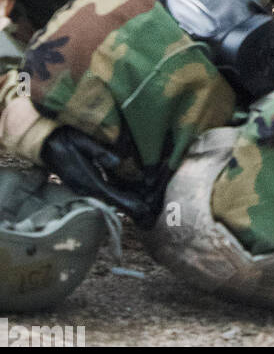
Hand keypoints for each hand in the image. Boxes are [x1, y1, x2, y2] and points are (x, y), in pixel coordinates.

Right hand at [41, 126, 165, 227]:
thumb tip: (117, 162)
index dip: (127, 202)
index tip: (142, 209)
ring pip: (108, 198)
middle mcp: (85, 188)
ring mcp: (83, 188)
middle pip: (111, 201)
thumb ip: (99, 152)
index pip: (110, 194)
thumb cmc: (65, 139)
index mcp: (87, 179)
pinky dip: (117, 195)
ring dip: (125, 201)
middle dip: (130, 206)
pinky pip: (103, 193)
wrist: (45, 145)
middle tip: (149, 213)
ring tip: (144, 205)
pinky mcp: (83, 184)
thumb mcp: (81, 141)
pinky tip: (128, 192)